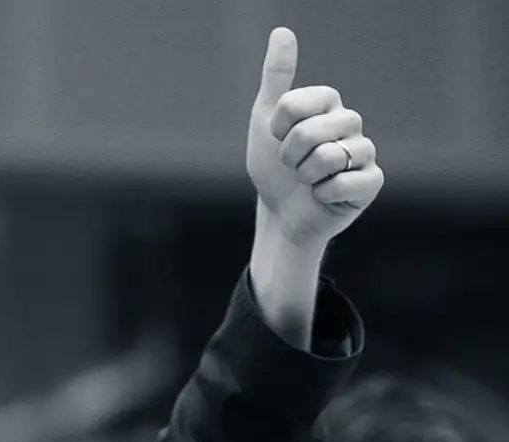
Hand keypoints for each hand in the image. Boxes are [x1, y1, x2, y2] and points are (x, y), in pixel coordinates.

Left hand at [247, 27, 383, 250]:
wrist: (280, 213)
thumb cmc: (274, 167)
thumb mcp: (266, 120)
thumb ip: (276, 77)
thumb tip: (282, 31)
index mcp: (328, 104)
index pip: (300, 102)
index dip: (280, 125)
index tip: (277, 137)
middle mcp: (351, 123)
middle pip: (312, 130)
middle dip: (290, 154)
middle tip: (292, 165)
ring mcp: (364, 152)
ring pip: (330, 156)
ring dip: (306, 175)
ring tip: (308, 180)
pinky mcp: (371, 182)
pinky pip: (347, 182)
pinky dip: (324, 194)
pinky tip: (324, 195)